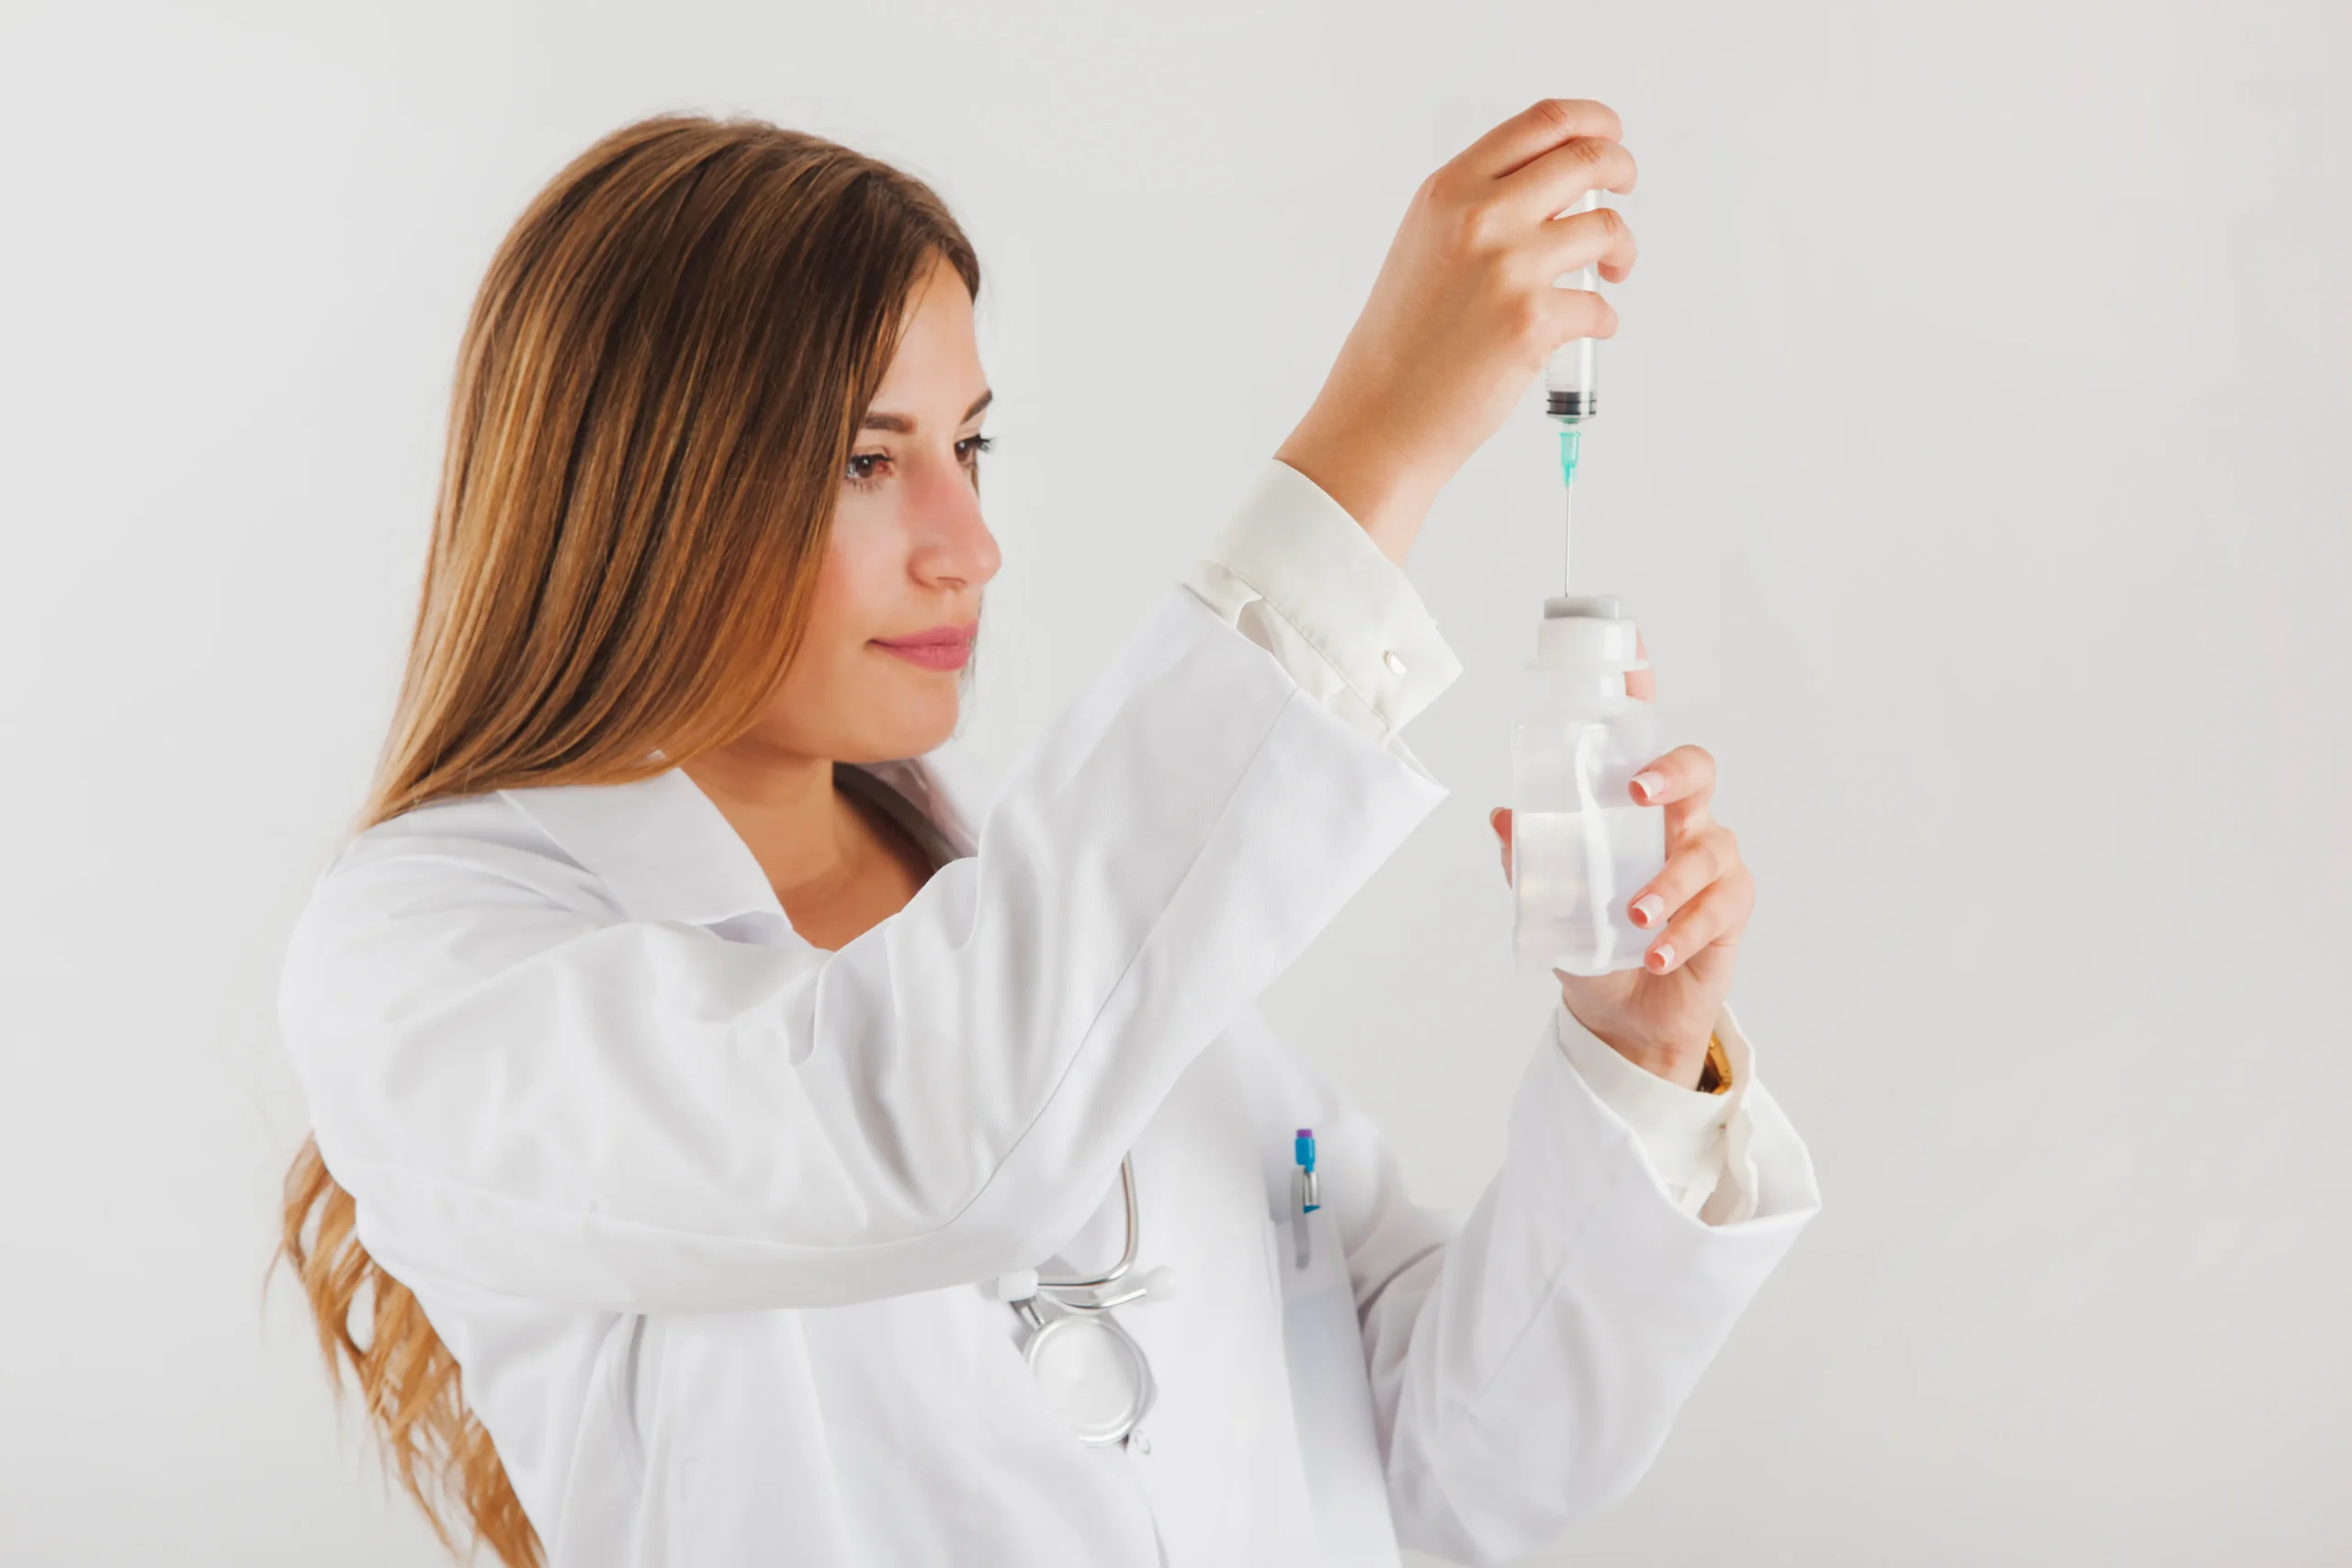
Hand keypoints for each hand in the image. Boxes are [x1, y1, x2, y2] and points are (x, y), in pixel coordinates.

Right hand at [1275, 98, 1637, 563]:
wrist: (1380, 416)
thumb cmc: (1400, 343)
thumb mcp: (1423, 246)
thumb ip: (1478, 207)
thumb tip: (1555, 190)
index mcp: (1450, 190)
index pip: (1542, 122)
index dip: (1593, 122)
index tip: (1609, 135)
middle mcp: (1479, 217)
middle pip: (1588, 159)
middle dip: (1622, 170)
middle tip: (1625, 190)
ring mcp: (1508, 267)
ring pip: (1608, 229)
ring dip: (1623, 250)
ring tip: (1612, 273)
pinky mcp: (1532, 321)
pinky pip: (1600, 305)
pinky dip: (1604, 320)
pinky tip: (1587, 330)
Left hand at [1487, 647, 1752, 1088]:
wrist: (1625, 1015)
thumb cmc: (1594, 940)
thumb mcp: (1551, 902)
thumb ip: (1530, 860)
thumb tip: (1504, 817)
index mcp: (1637, 807)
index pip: (1642, 739)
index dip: (1643, 695)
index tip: (1637, 655)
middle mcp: (1681, 821)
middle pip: (1697, 770)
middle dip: (1670, 773)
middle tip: (1636, 793)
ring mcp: (1712, 862)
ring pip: (1706, 850)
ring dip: (1667, 881)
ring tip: (1631, 913)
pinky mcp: (1731, 909)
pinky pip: (1718, 909)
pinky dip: (1683, 931)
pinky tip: (1654, 953)